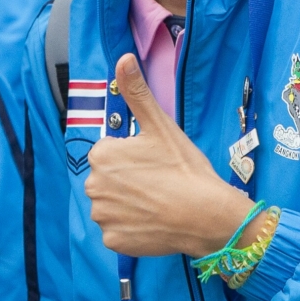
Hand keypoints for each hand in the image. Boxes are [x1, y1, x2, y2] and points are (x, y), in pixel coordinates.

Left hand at [83, 55, 254, 257]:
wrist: (206, 215)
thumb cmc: (184, 168)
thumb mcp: (160, 126)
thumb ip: (137, 92)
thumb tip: (122, 58)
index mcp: (102, 155)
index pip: (112, 153)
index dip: (135, 157)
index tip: (156, 163)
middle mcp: (93, 186)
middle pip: (109, 180)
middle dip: (128, 181)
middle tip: (159, 183)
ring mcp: (102, 217)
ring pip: (112, 206)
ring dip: (129, 205)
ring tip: (157, 202)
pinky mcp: (113, 242)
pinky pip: (118, 231)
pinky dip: (132, 228)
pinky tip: (153, 222)